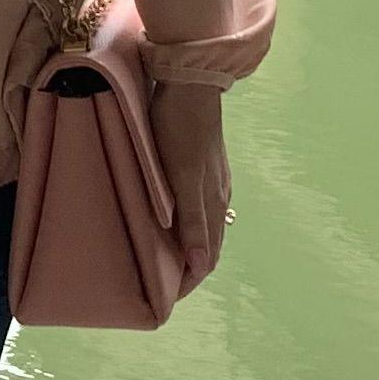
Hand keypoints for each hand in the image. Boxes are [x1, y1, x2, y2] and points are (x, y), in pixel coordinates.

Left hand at [150, 79, 230, 289]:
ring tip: (162, 258)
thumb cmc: (181, 128)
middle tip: (161, 285)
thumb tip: (201, 264)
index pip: (207, 257)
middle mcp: (217, 195)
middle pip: (207, 245)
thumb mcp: (184, 177)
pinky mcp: (203, 164)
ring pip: (203, 226)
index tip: (166, 298)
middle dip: (188, 269)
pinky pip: (197, 206)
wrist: (190, 81)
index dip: (189, 280)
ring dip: (187, 247)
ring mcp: (211, 179)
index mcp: (213, 203)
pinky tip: (170, 221)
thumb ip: (193, 220)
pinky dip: (185, 224)